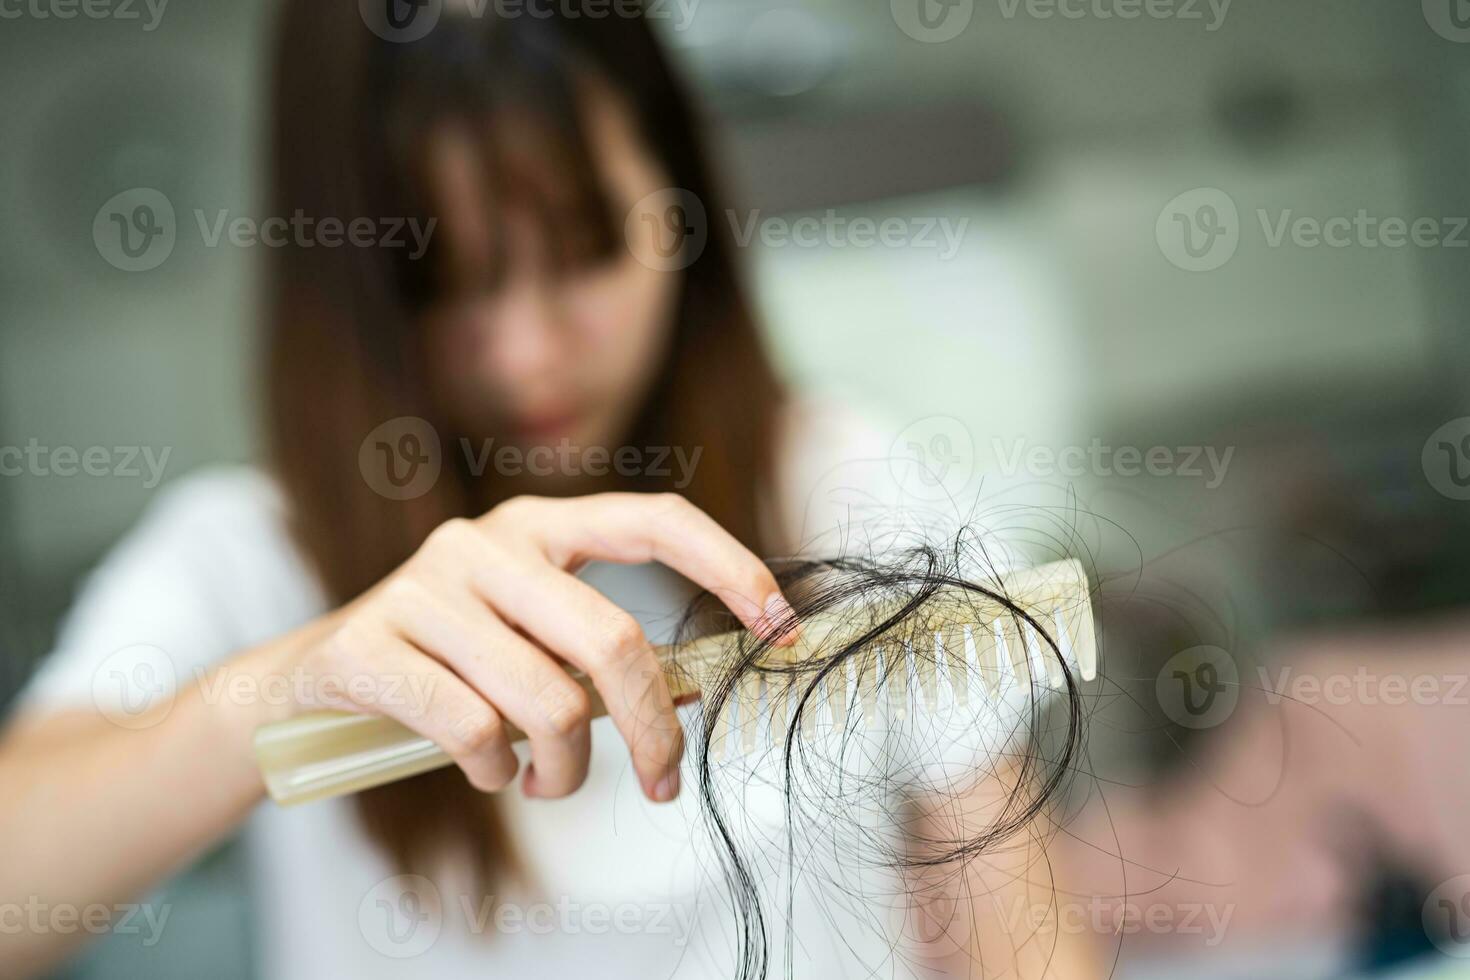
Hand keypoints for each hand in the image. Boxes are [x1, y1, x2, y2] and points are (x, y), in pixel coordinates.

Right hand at [278, 493, 793, 802]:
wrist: (308, 679)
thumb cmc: (449, 664)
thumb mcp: (531, 641)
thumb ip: (601, 654)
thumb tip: (697, 691)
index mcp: (538, 524)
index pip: (655, 520)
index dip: (730, 567)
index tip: (781, 625)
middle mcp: (485, 540)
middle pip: (612, 641)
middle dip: (654, 732)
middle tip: (663, 784)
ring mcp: (423, 586)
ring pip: (548, 703)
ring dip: (566, 771)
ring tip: (546, 780)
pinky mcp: (368, 644)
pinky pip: (474, 733)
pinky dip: (496, 773)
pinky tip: (488, 771)